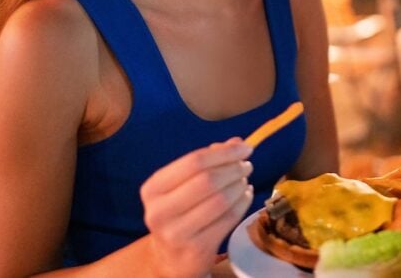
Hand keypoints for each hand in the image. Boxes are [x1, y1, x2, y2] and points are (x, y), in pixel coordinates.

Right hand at [140, 138, 254, 277]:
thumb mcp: (184, 184)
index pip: (193, 162)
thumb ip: (208, 160)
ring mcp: (176, 233)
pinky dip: (243, 203)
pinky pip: (229, 219)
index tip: (245, 148)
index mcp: (153, 188)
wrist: (172, 256)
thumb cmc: (180, 211)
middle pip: (207, 180)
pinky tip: (245, 196)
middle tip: (247, 166)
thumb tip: (238, 143)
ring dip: (240, 186)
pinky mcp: (196, 248)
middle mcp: (159, 211)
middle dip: (234, 169)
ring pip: (220, 200)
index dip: (224, 153)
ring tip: (244, 181)